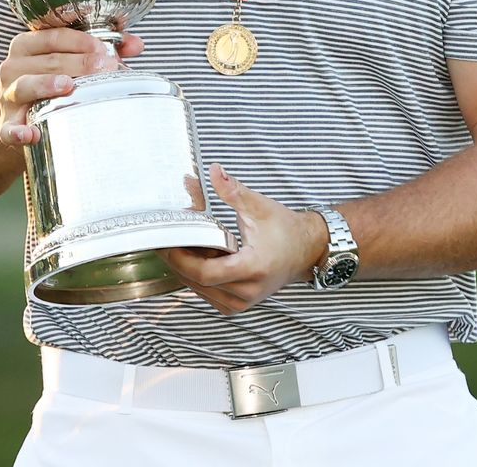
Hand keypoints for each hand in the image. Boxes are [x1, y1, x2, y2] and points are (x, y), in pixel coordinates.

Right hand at [0, 29, 140, 145]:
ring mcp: (8, 97)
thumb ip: (103, 50)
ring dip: (46, 85)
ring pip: (25, 86)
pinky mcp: (7, 125)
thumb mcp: (72, 62)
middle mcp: (13, 67)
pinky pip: (9, 130)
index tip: (103, 49)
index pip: (53, 36)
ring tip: (68, 86)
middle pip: (47, 61)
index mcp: (27, 46)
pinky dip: (18, 132)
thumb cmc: (51, 81)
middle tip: (104, 68)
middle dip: (77, 63)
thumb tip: (136, 44)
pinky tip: (31, 134)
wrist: (23, 115)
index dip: (80, 41)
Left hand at [161, 164, 329, 314]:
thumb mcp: (258, 206)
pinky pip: (210, 295)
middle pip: (199, 283)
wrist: (307, 249)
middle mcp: (249, 290)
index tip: (169, 243)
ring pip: (202, 291)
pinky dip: (201, 279)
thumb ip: (232, 190)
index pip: (206, 273)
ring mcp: (244, 301)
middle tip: (169, 240)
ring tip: (187, 246)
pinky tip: (202, 258)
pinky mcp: (240, 304)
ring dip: (189, 270)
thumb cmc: (287, 230)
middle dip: (181, 261)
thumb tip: (214, 171)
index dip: (182, 260)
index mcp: (253, 268)